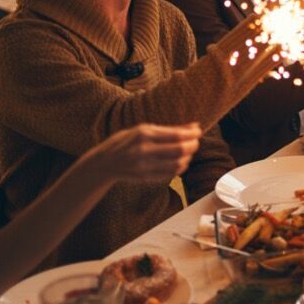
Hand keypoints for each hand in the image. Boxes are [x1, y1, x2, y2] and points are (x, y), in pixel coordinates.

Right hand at [86, 123, 202, 181]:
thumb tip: (194, 126)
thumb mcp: (143, 129)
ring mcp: (144, 165)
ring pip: (177, 164)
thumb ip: (168, 129)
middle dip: (192, 146)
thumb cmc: (125, 142)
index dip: (192, 134)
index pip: (175, 135)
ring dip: (187, 158)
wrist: (104, 162)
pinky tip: (181, 162)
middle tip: (196, 142)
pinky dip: (180, 168)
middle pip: (179, 150)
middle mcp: (143, 150)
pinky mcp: (145, 177)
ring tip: (188, 152)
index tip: (198, 131)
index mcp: (143, 134)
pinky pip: (170, 174)